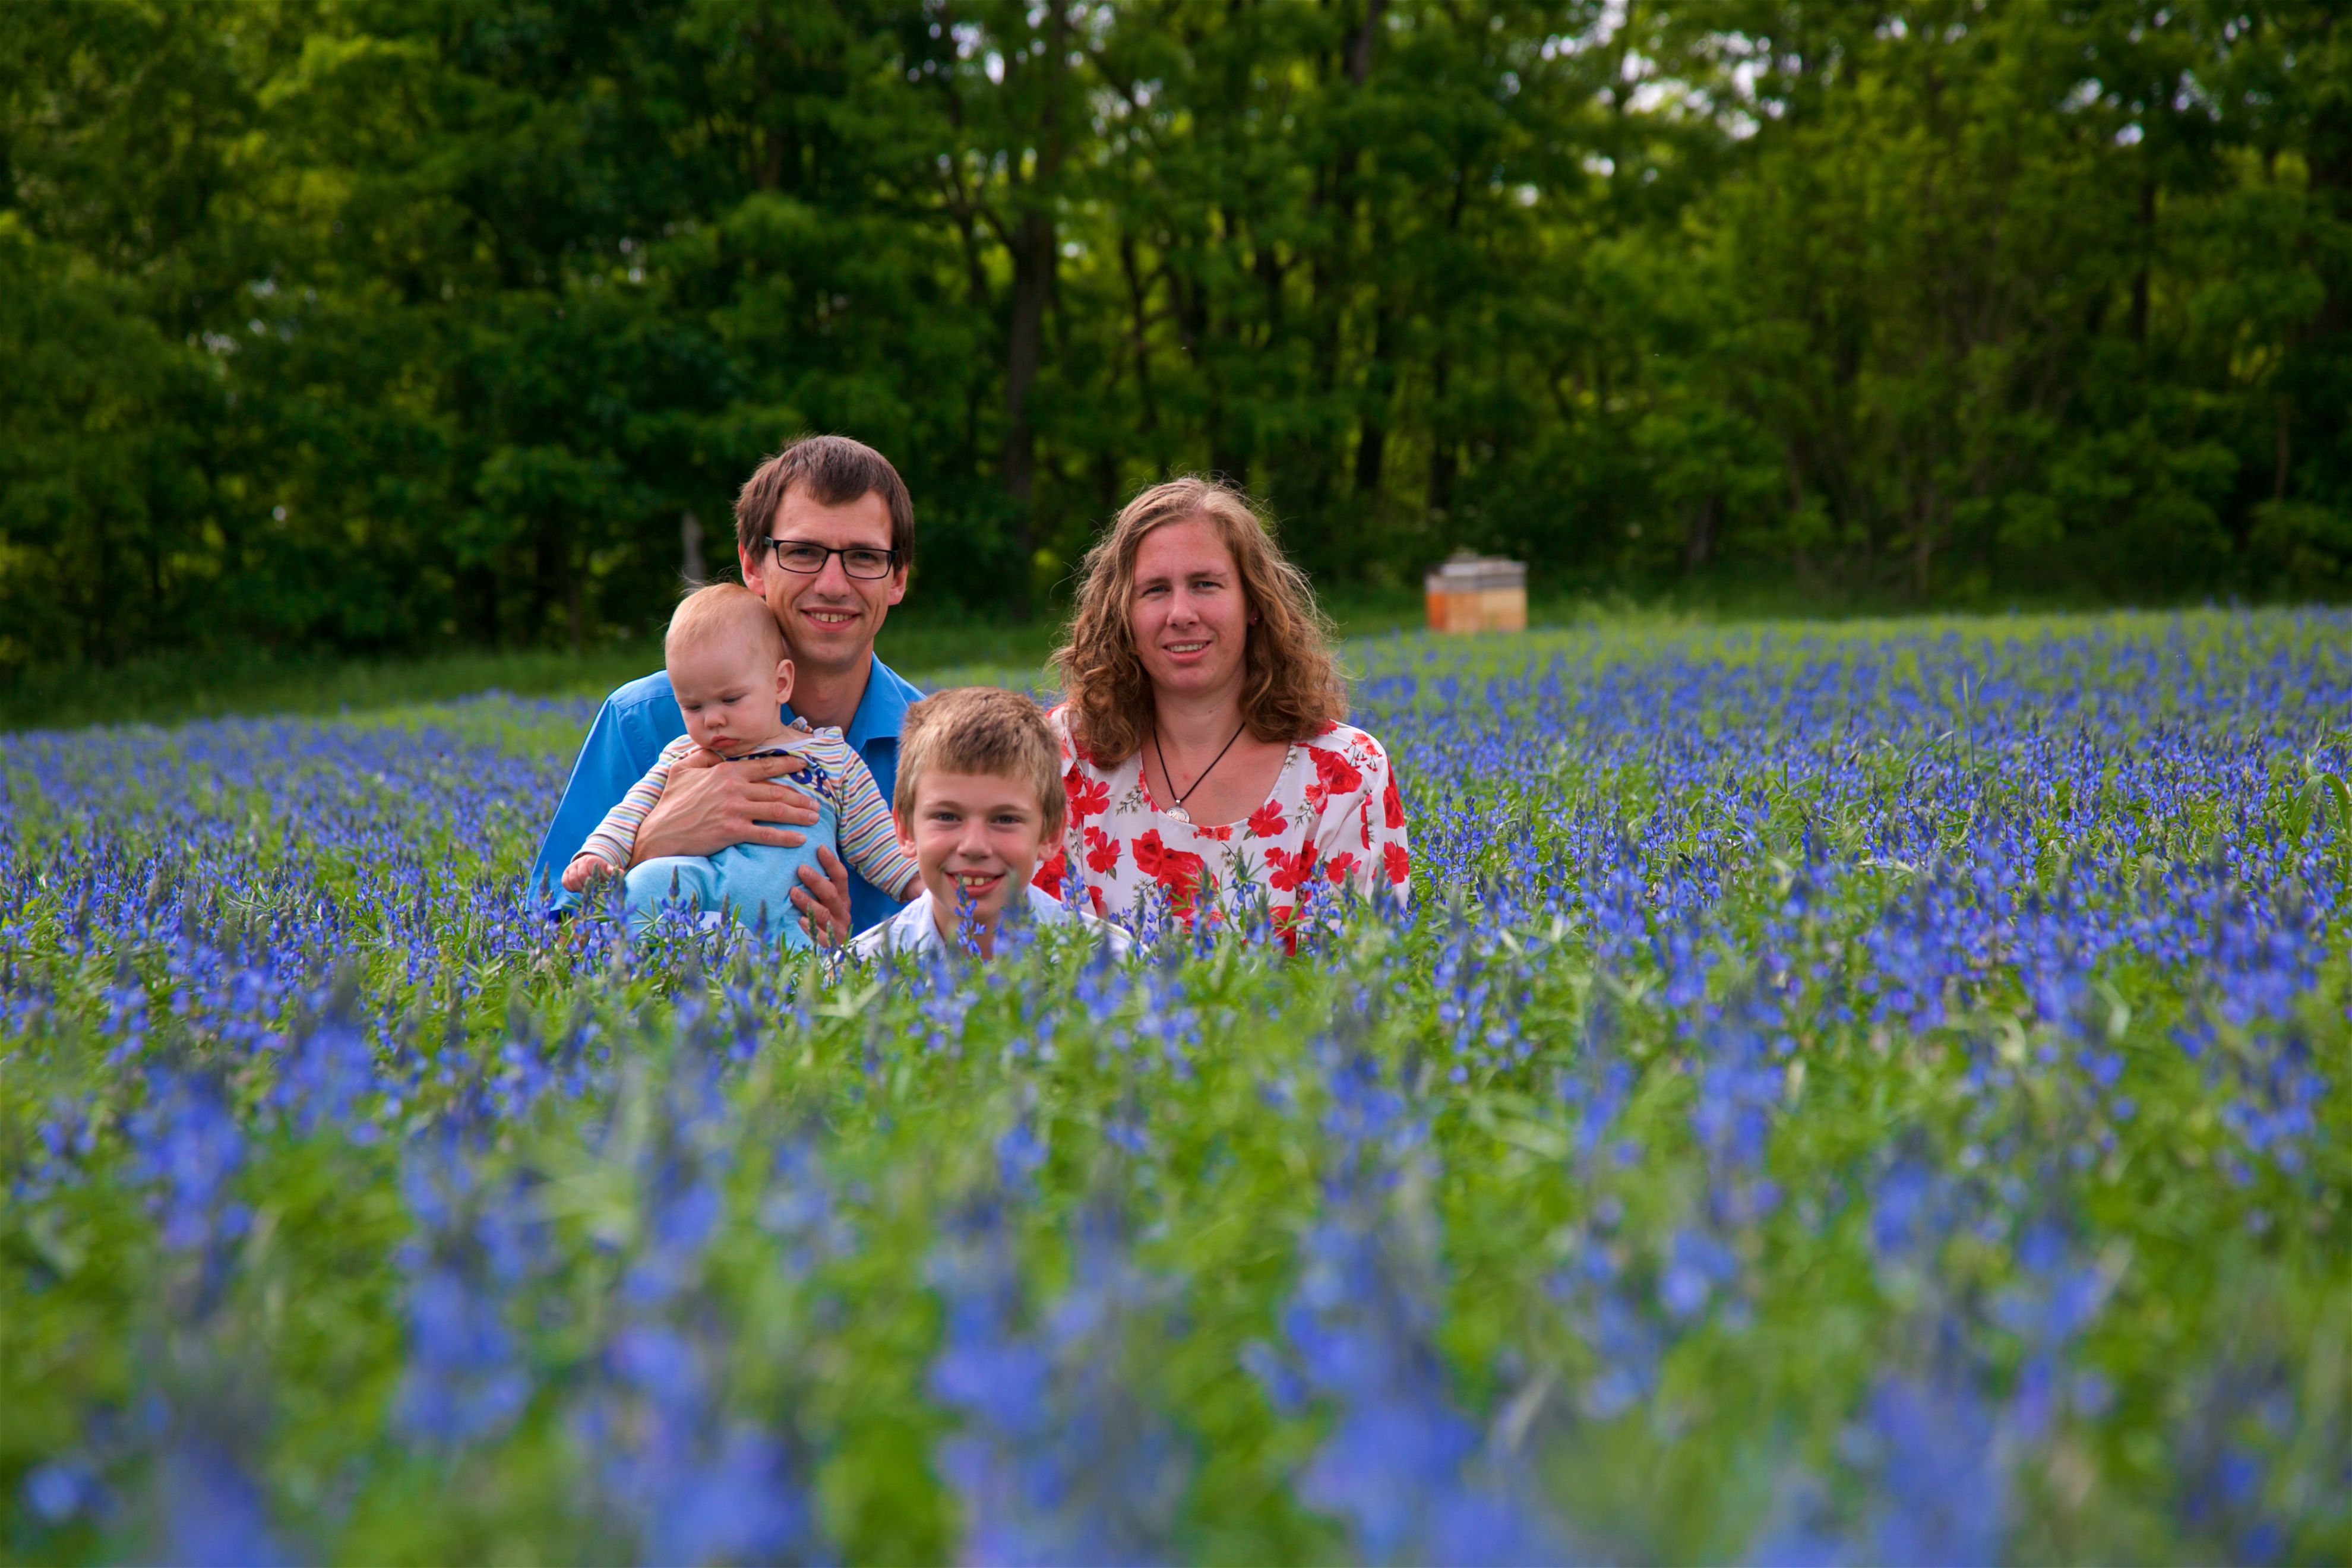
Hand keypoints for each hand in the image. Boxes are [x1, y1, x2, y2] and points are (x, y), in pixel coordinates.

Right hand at [561, 854, 616, 893]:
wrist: (590, 865)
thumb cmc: (600, 870)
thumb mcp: (607, 870)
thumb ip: (613, 872)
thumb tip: (621, 873)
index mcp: (590, 860)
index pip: (586, 874)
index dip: (590, 883)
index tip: (596, 888)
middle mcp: (579, 862)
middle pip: (578, 877)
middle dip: (584, 887)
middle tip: (591, 891)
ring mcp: (571, 867)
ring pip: (571, 880)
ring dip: (578, 888)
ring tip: (585, 891)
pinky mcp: (565, 873)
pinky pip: (565, 882)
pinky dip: (571, 888)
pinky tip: (578, 889)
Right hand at [628, 752, 819, 866]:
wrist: (658, 834)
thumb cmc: (670, 803)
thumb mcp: (681, 771)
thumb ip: (702, 757)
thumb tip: (718, 751)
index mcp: (725, 771)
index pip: (763, 766)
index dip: (786, 766)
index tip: (803, 765)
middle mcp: (734, 788)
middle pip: (775, 791)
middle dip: (799, 797)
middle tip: (815, 803)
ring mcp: (734, 809)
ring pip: (776, 810)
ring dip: (798, 815)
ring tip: (813, 818)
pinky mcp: (733, 831)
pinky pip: (766, 833)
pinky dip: (785, 836)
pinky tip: (798, 839)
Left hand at [790, 845, 852, 948]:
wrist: (839, 953)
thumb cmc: (827, 920)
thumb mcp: (828, 902)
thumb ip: (821, 886)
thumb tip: (803, 859)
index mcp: (843, 899)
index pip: (841, 877)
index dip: (831, 862)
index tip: (819, 847)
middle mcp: (842, 912)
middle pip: (831, 894)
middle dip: (816, 880)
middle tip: (800, 869)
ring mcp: (836, 929)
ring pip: (824, 913)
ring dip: (808, 902)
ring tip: (792, 892)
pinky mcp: (830, 945)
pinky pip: (821, 937)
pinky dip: (811, 928)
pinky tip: (800, 921)